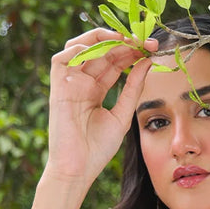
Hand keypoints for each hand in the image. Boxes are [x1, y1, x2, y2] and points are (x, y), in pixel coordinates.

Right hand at [46, 30, 156, 188]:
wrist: (78, 169)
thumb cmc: (97, 149)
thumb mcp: (122, 115)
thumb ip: (133, 88)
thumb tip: (147, 62)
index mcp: (96, 90)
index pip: (114, 62)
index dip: (132, 51)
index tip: (152, 48)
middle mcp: (82, 82)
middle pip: (102, 52)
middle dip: (124, 42)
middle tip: (145, 41)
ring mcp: (69, 83)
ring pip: (82, 48)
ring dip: (102, 39)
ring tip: (124, 39)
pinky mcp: (57, 87)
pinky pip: (62, 58)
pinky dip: (79, 48)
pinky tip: (100, 48)